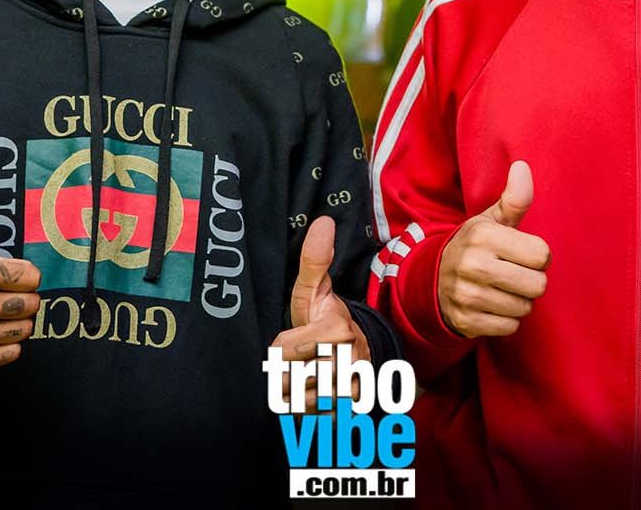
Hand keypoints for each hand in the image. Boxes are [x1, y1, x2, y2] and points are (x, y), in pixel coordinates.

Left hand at [270, 216, 370, 410]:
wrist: (361, 355)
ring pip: (296, 402)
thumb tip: (323, 220)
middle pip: (285, 379)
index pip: (279, 351)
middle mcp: (349, 363)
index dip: (280, 346)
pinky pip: (310, 420)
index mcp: (336, 331)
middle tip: (302, 360)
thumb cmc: (327, 320)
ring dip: (295, 393)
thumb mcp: (315, 292)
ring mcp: (352, 392)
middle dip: (286, 372)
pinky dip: (308, 412)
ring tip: (309, 375)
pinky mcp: (352, 416)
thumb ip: (313, 261)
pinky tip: (316, 395)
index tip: (295, 340)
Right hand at [437, 160, 548, 337]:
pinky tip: (492, 306)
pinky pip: (510, 327)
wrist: (429, 279)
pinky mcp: (467, 321)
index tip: (521, 254)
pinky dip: (506, 319)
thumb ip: (513, 199)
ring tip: (501, 289)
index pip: (542, 254)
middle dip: (530, 281)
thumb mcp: (489, 221)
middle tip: (513, 274)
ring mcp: (468, 295)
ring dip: (518, 301)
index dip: (537, 256)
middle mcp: (474, 265)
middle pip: (538, 284)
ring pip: (525, 307)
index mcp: (483, 236)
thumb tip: (523, 166)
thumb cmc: (472, 247)